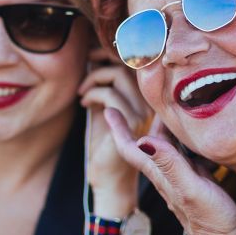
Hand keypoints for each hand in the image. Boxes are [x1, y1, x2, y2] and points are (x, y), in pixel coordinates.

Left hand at [79, 48, 152, 208]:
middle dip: (104, 57)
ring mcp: (146, 114)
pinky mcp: (133, 125)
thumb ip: (105, 88)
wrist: (110, 182)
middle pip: (131, 63)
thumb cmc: (106, 148)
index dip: (116, 52)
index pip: (139, 64)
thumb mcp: (105, 112)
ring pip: (120, 75)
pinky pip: (110, 95)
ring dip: (95, 78)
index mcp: (148, 100)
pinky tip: (84, 103)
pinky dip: (92, 93)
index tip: (94, 54)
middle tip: (87, 62)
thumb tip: (94, 60)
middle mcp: (152, 105)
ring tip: (82, 92)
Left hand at [104, 107, 235, 234]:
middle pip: (150, 143)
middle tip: (146, 96)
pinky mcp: (198, 182)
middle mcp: (168, 175)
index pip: (132, 149)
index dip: (119, 129)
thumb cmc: (211, 222)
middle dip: (145, 119)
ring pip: (168, 147)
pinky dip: (186, 140)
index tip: (109, 110)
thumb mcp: (191, 189)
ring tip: (170, 108)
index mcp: (162, 175)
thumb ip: (171, 165)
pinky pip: (186, 155)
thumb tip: (143, 139)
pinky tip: (196, 132)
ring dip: (166, 128)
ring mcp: (182, 179)